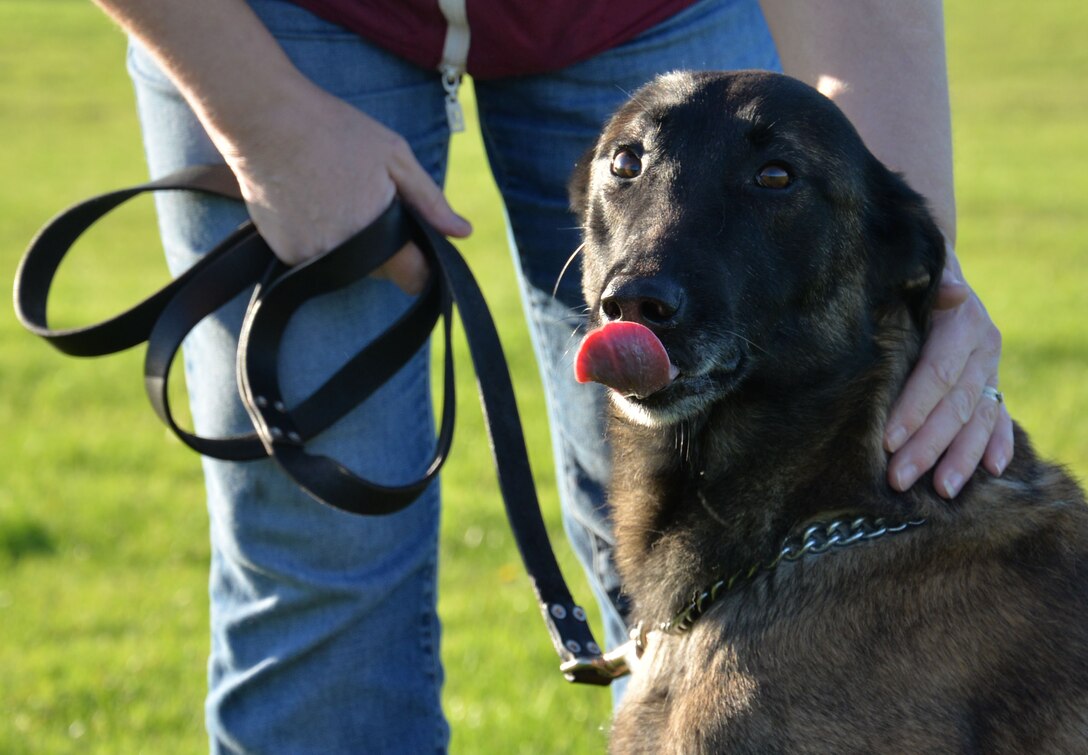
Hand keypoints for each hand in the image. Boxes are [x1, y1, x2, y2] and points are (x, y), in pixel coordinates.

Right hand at [216, 78, 470, 293]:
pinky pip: (315, 258)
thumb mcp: (395, 157)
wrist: (266, 121)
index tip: (416, 248)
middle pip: (379, 270)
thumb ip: (430, 201)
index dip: (420, 265)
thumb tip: (463, 233)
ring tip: (335, 196)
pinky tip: (311, 203)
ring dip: (350, 243)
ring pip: (346, 265)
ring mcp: (312, 258)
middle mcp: (347, 256)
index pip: (413, 277)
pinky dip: (319, 239)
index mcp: (381, 234)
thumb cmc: (336, 132)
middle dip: (382, 244)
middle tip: (364, 198)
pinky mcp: (286, 254)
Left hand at [884, 249, 1013, 497]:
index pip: (938, 374)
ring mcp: (991, 369)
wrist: (940, 271)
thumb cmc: (915, 276)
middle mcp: (985, 350)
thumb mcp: (920, 272)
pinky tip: (992, 471)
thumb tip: (952, 291)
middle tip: (899, 479)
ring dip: (961, 458)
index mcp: (965, 325)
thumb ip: (933, 283)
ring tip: (943, 491)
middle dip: (927, 446)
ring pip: (979, 420)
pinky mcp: (992, 382)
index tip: (888, 440)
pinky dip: (997, 443)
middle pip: (956, 407)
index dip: (915, 408)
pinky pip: (999, 417)